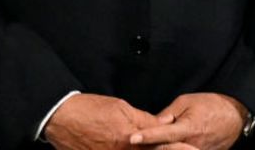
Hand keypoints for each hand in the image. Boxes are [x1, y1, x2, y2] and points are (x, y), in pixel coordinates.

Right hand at [45, 93, 170, 149]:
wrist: (61, 118)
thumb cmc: (90, 109)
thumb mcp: (121, 108)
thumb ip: (145, 119)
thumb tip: (165, 123)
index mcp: (131, 140)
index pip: (162, 147)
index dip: (180, 149)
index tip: (193, 149)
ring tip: (166, 148)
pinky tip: (133, 149)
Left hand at [128, 93, 246, 149]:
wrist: (235, 117)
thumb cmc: (210, 105)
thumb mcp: (187, 101)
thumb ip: (168, 113)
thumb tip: (153, 123)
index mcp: (188, 127)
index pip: (163, 134)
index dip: (147, 136)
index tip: (132, 138)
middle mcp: (192, 144)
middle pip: (165, 149)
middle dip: (150, 146)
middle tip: (135, 141)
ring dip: (160, 148)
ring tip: (149, 142)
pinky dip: (173, 149)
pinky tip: (164, 145)